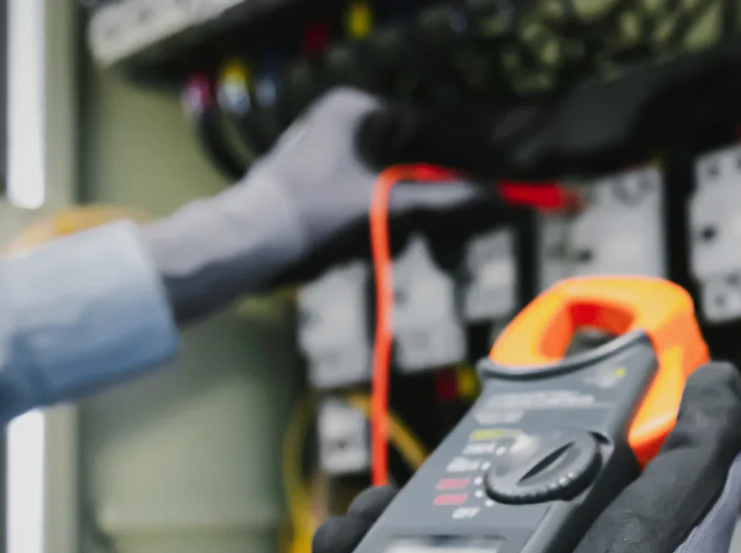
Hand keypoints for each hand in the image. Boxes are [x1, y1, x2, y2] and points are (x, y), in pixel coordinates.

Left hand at [143, 87, 481, 324]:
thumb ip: (437, 199)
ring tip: (424, 252)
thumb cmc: (310, 215)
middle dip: (438, 201)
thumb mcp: (381, 206)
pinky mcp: (325, 185)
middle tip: (465, 231)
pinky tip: (389, 245)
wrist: (245, 246)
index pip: (429, 129)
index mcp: (356, 111)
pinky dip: (388, 224)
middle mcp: (345, 123)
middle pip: (414, 160)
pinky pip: (374, 199)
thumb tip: (488, 194)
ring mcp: (334, 154)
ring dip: (413, 220)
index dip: (465, 160)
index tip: (495, 184)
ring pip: (396, 185)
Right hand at [302, 362, 740, 552]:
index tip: (457, 447)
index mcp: (569, 546)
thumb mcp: (680, 506)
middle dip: (389, 504)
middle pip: (428, 525)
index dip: (474, 457)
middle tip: (380, 505)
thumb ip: (706, 441)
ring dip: (354, 546)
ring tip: (350, 545)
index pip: (506, 486)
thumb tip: (714, 375)